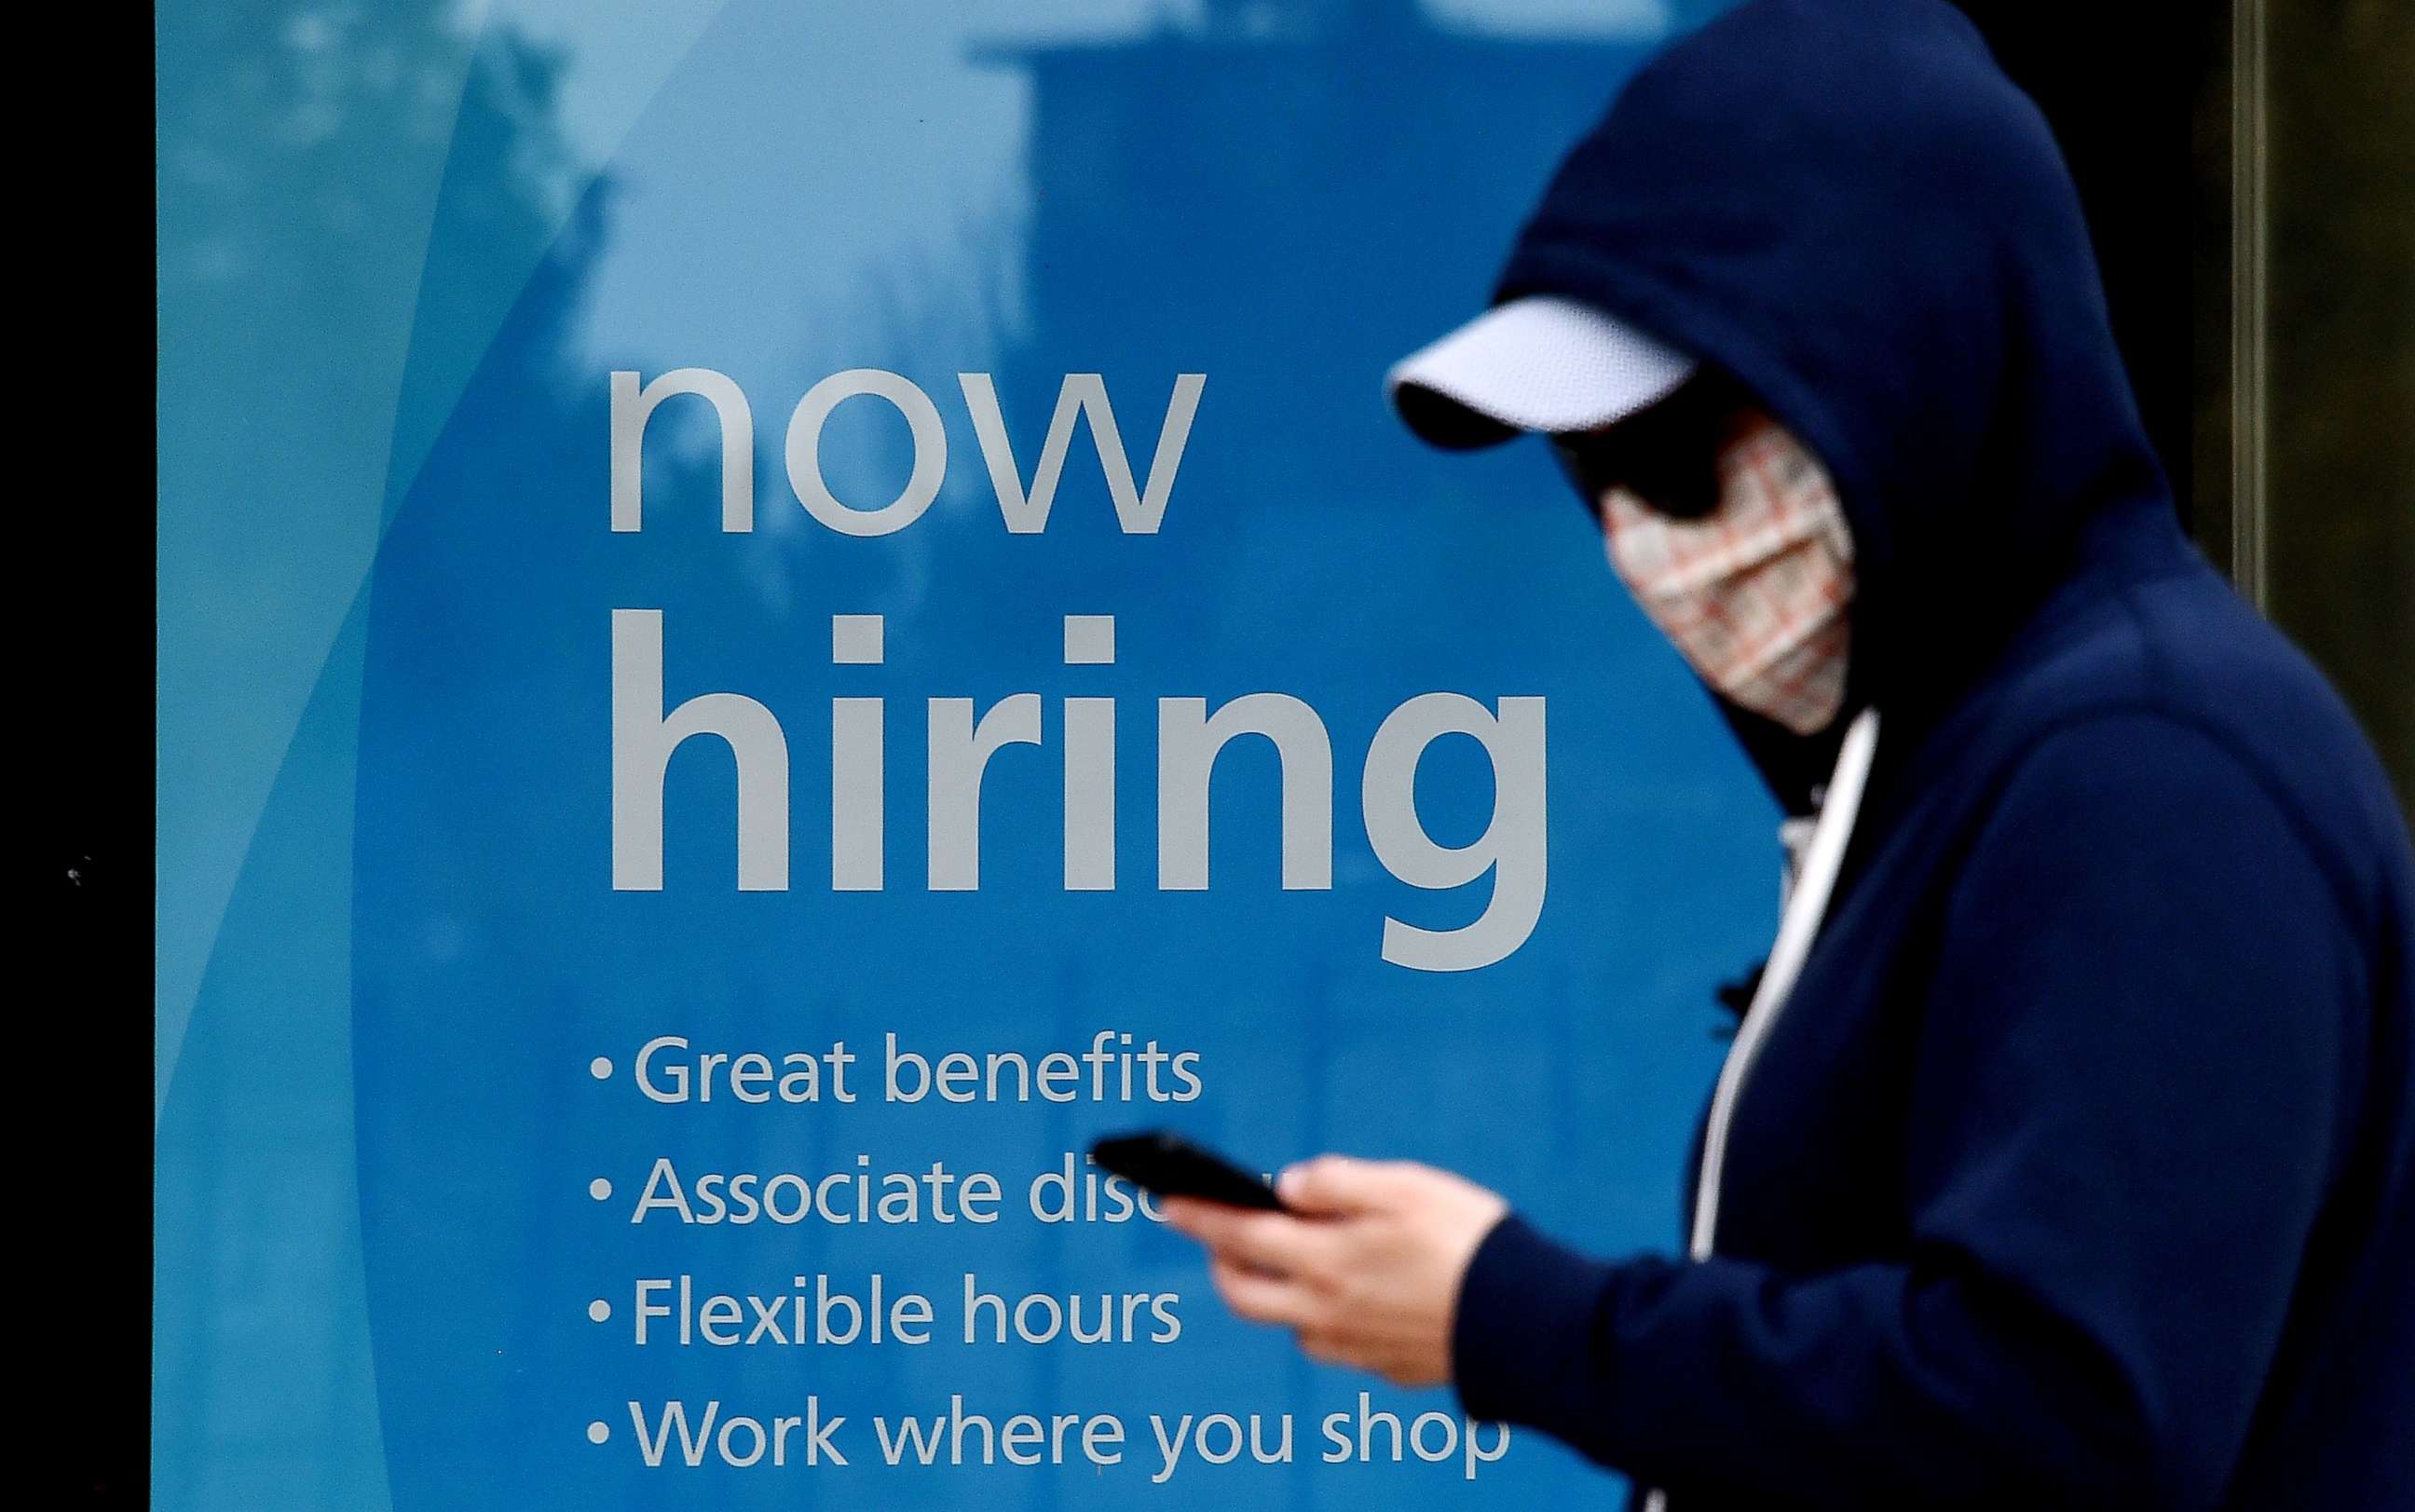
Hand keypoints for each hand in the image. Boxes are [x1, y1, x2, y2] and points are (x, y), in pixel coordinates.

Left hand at [1161, 1155, 1508, 1386]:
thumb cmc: (1469, 1239)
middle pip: (1243, 1294)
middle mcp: (1326, 1311)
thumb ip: (1335, 1182)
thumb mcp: (1403, 1185)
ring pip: (1288, 1322)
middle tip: (1223, 1233)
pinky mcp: (1385, 1367)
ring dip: (1277, 1289)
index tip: (1165, 1201)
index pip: (1237, 1236)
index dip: (1197, 1215)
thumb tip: (1285, 1187)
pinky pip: (1333, 1343)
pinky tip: (1352, 1293)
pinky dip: (1324, 1315)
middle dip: (1221, 1261)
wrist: (1531, 1320)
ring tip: (1295, 1255)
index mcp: (1325, 1260)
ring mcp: (1353, 1346)